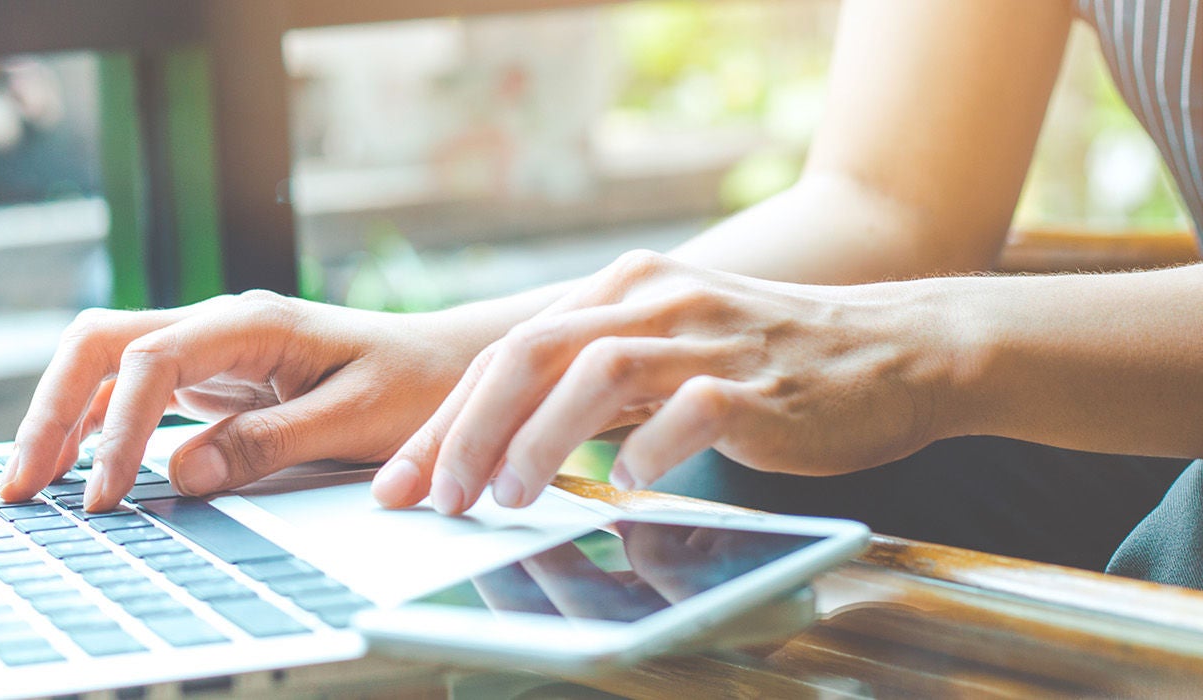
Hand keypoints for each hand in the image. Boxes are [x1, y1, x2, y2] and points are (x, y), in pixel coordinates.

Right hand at [0, 291, 482, 510]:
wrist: (452, 367)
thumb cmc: (416, 388)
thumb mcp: (354, 422)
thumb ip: (268, 444)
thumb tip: (182, 472)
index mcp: (252, 323)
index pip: (151, 359)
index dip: (118, 427)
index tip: (107, 494)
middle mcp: (218, 324)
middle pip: (101, 343)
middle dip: (50, 409)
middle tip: (21, 483)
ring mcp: (209, 347)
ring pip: (105, 364)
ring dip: (61, 418)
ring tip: (28, 485)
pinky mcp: (211, 376)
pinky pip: (131, 389)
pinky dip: (94, 426)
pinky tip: (74, 468)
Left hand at [370, 250, 961, 514]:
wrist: (900, 349)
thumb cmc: (769, 362)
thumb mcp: (665, 348)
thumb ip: (592, 375)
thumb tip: (502, 432)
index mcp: (620, 288)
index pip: (506, 351)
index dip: (446, 419)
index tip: (405, 480)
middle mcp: (654, 299)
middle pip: (529, 354)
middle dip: (467, 431)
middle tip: (437, 497)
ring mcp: (706, 337)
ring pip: (594, 372)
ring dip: (537, 439)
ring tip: (508, 497)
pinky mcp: (757, 383)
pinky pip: (687, 412)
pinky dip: (644, 451)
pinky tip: (622, 487)